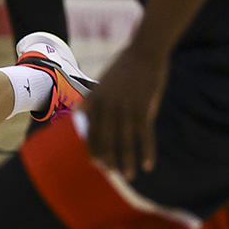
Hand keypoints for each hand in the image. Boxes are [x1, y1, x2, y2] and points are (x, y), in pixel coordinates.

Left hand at [81, 44, 165, 179]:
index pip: (92, 131)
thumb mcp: (102, 82)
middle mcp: (108, 108)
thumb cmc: (124, 66)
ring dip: (127, 161)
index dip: (94, 148)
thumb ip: (91, 99)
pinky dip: (147, 152)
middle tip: (111, 174)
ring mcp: (125, 110)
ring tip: (129, 176)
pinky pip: (145, 137)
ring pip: (125, 143)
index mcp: (96, 101)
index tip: (96, 163)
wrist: (144, 52)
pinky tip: (148, 165)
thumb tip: (80, 111)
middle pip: (106, 140)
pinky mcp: (143, 110)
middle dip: (108, 159)